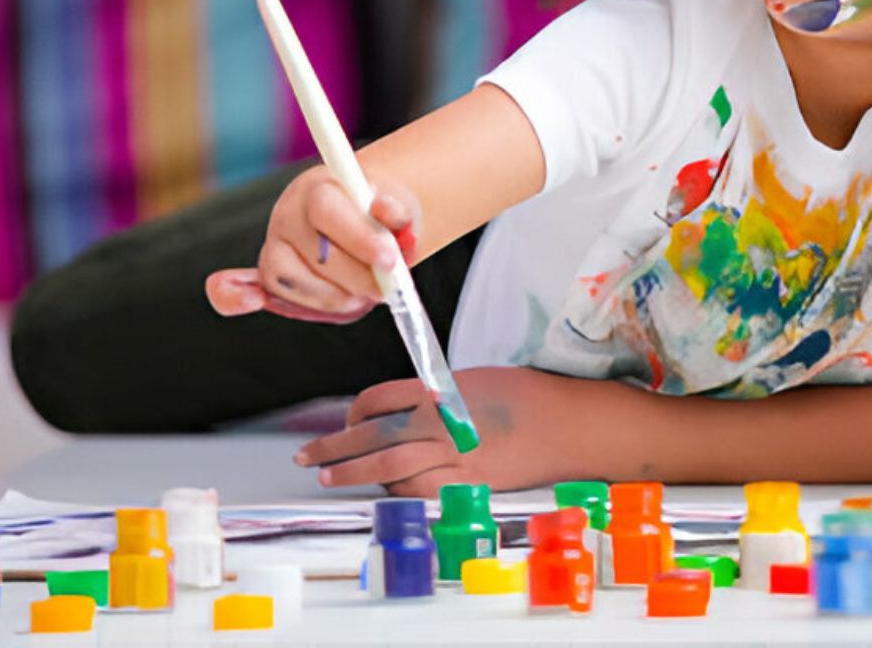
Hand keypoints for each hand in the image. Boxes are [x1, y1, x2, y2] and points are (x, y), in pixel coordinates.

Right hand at [206, 165, 419, 324]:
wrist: (364, 219)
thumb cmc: (380, 216)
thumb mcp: (398, 207)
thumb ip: (395, 211)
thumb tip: (385, 211)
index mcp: (319, 188)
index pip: (327, 210)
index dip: (359, 237)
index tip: (391, 259)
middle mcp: (288, 214)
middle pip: (317, 255)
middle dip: (358, 277)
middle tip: (389, 286)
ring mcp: (273, 245)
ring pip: (292, 281)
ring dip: (334, 297)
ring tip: (364, 293)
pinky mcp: (265, 275)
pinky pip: (241, 289)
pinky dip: (233, 297)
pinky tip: (246, 302)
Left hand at [293, 367, 577, 493]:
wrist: (564, 423)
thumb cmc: (523, 394)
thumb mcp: (469, 380)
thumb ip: (432, 395)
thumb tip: (401, 409)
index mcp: (438, 390)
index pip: (377, 400)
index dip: (353, 412)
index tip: (343, 420)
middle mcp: (439, 423)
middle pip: (372, 436)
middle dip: (334, 447)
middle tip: (307, 456)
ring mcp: (452, 456)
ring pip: (388, 465)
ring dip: (353, 472)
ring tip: (329, 475)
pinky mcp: (467, 484)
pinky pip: (418, 489)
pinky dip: (395, 488)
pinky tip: (383, 489)